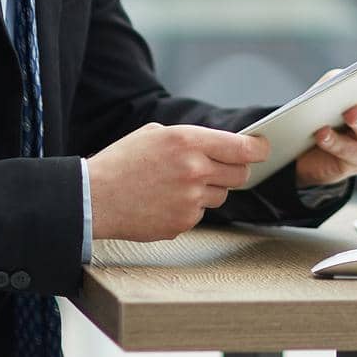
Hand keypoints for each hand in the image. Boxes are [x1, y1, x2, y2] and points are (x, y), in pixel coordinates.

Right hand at [87, 122, 269, 241]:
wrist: (94, 198)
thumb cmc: (121, 162)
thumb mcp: (155, 133)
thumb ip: (191, 138)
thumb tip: (220, 145)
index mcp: (188, 141)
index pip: (242, 148)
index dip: (258, 149)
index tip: (262, 150)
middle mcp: (194, 170)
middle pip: (240, 175)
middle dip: (235, 171)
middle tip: (217, 168)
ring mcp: (190, 200)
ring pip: (221, 196)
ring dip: (208, 190)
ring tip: (177, 185)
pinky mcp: (183, 223)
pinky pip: (200, 214)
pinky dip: (189, 208)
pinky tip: (165, 201)